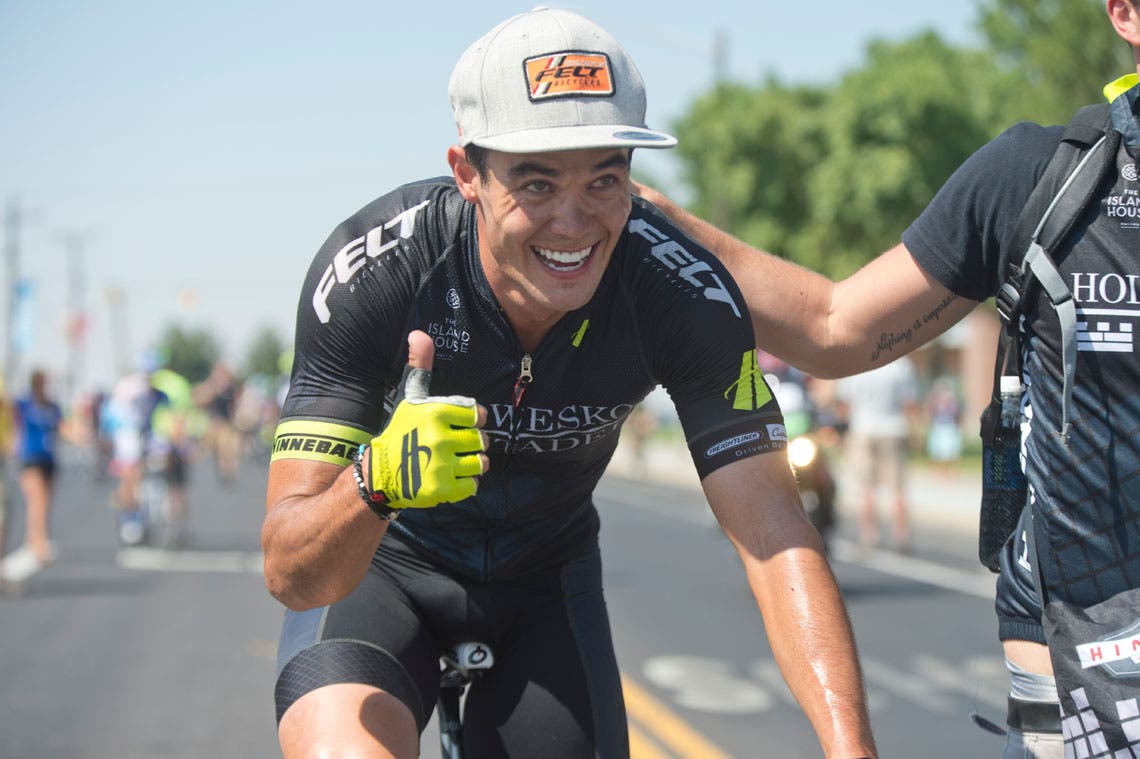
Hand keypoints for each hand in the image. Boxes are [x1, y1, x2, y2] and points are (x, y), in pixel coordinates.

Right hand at [368, 331, 486, 508]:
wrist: (380, 473)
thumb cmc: (400, 431)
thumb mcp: (410, 396)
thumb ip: (420, 366)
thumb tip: (419, 334)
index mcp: (434, 412)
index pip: (477, 414)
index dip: (473, 420)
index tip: (462, 424)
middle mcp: (438, 438)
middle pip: (480, 440)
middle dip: (472, 443)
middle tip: (456, 446)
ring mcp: (440, 465)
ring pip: (480, 463)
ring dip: (472, 463)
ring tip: (456, 461)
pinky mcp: (442, 490)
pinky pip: (473, 485)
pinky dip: (466, 483)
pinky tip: (450, 477)